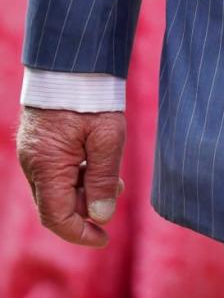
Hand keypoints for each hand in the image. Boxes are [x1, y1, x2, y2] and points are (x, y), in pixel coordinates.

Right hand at [17, 107, 125, 247]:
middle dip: (86, 208)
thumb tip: (101, 216)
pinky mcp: (37, 139)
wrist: (73, 59)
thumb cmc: (92, 95)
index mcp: (46, 167)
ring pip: (55, 186)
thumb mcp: (107, 137)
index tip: (104, 238)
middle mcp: (32, 163)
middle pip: (56, 204)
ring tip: (114, 178)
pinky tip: (97, 160)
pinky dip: (75, 173)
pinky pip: (53, 169)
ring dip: (83, 189)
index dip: (80, 234)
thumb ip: (103, 179)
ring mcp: (32, 151)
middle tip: (117, 193)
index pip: (57, 218)